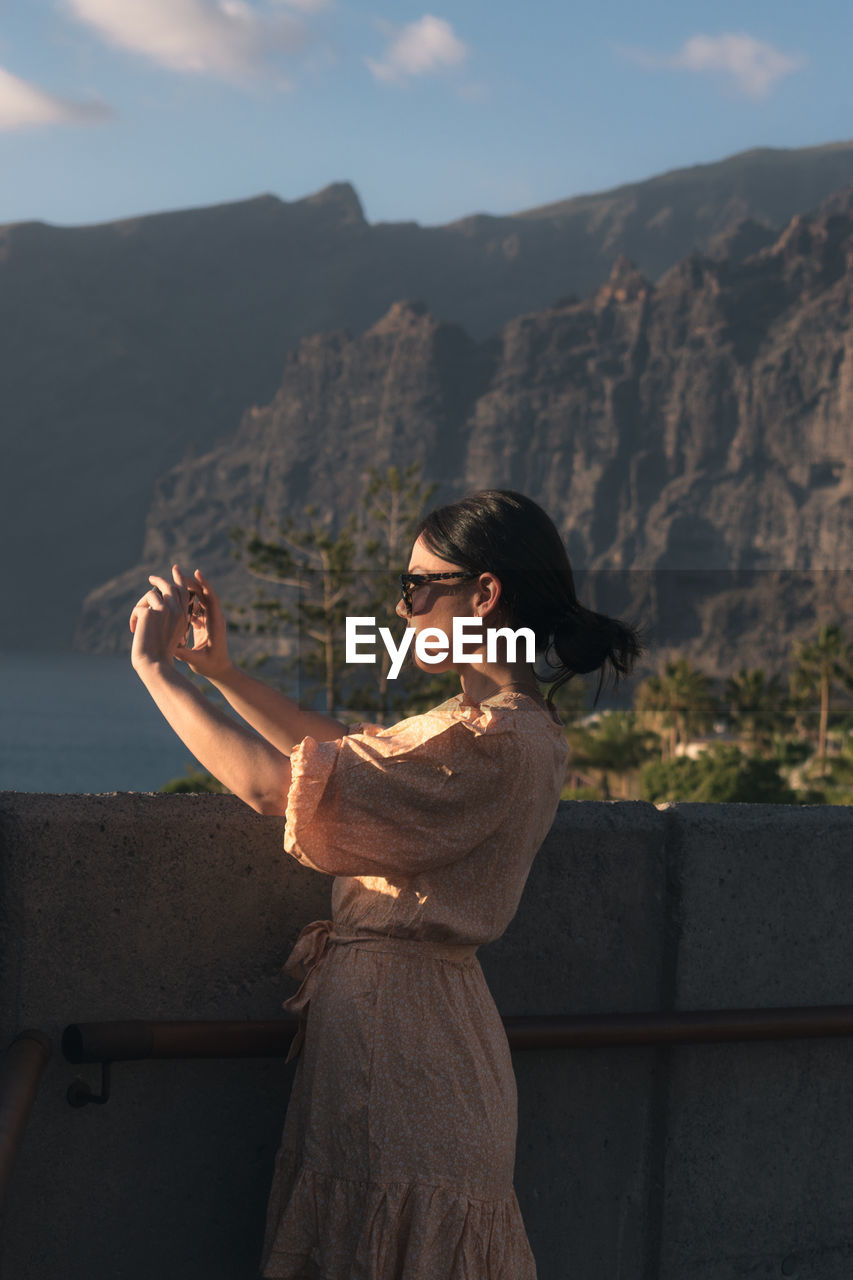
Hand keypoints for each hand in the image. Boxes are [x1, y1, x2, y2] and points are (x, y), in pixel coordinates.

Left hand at [129, 564, 195, 671]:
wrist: (154, 663)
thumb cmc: (160, 654)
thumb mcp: (169, 633)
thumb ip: (168, 616)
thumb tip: (156, 599)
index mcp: (184, 616)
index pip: (183, 591)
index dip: (179, 579)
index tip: (176, 570)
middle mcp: (177, 610)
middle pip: (168, 586)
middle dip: (159, 580)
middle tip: (151, 577)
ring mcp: (164, 610)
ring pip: (150, 595)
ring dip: (141, 605)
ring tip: (137, 622)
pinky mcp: (150, 612)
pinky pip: (139, 608)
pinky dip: (134, 618)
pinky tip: (134, 630)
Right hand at [173, 567, 233, 681]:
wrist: (220, 671)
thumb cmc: (210, 667)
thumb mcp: (196, 661)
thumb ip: (185, 654)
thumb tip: (170, 647)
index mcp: (216, 624)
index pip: (212, 599)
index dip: (204, 585)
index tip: (196, 572)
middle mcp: (214, 618)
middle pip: (204, 594)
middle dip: (190, 582)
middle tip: (175, 570)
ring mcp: (209, 619)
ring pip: (198, 599)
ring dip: (186, 589)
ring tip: (170, 579)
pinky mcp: (204, 623)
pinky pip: (194, 608)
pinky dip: (184, 601)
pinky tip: (170, 597)